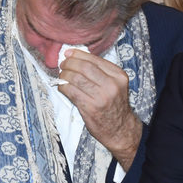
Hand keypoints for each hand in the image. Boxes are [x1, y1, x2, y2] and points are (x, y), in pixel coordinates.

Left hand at [58, 50, 141, 169]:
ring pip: (76, 78)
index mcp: (119, 76)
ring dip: (65, 74)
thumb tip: (77, 58)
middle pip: (84, 67)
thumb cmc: (114, 105)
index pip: (95, 60)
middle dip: (70, 63)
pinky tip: (62, 86)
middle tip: (63, 64)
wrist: (120, 129)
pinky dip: (63, 86)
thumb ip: (101, 72)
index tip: (69, 53)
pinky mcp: (90, 108)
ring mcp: (101, 97)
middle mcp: (112, 85)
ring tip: (62, 75)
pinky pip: (71, 91)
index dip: (78, 55)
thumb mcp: (115, 85)